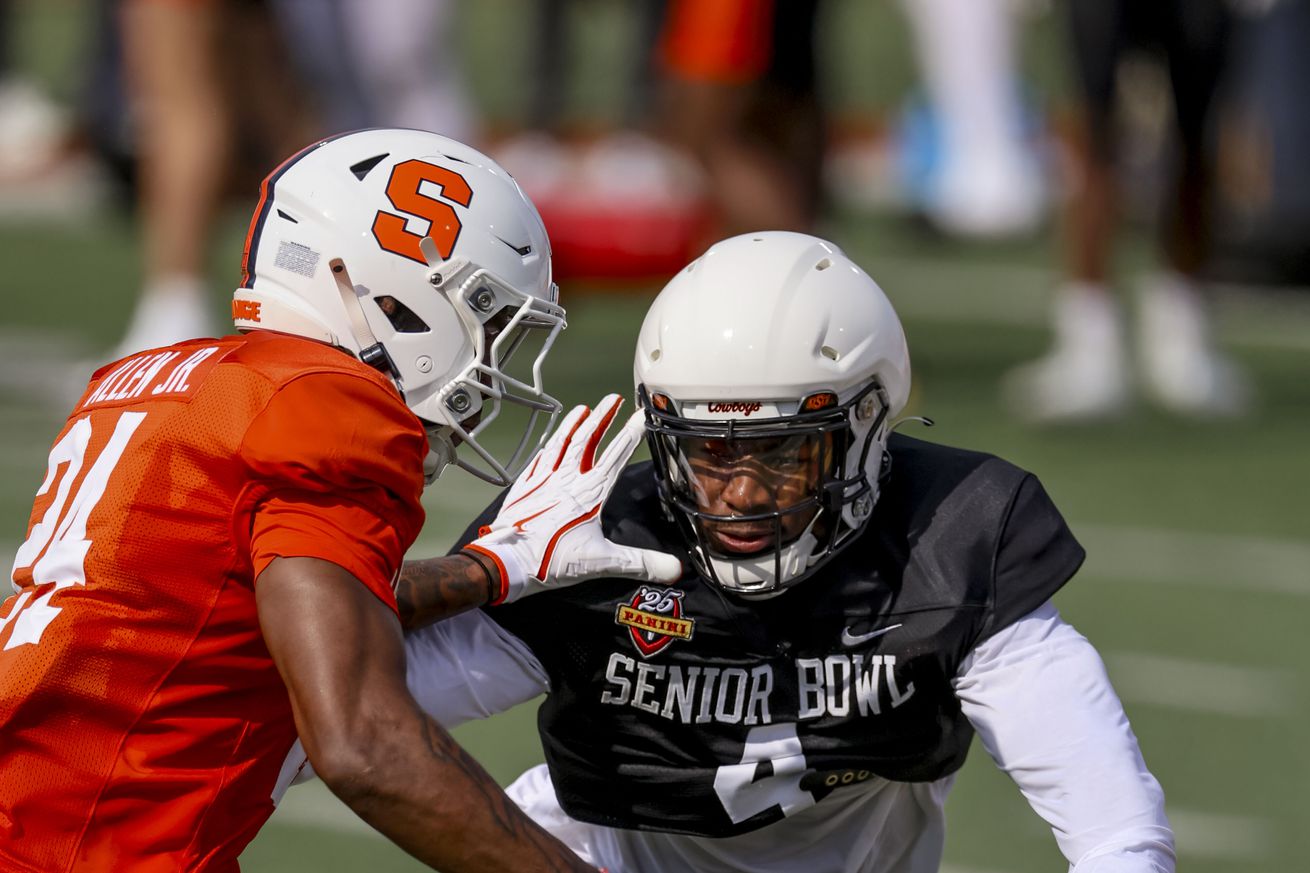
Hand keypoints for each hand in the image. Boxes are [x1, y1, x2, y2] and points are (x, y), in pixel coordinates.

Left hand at [464, 394, 680, 603]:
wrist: (506, 562)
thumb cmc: (551, 560)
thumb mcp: (602, 562)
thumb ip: (640, 563)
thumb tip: (674, 569)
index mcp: (589, 493)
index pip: (615, 456)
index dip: (630, 434)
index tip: (641, 416)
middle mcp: (567, 479)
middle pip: (587, 440)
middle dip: (602, 416)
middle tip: (613, 398)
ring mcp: (543, 480)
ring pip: (561, 444)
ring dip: (573, 424)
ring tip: (583, 409)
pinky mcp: (524, 487)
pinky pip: (539, 459)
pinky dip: (548, 447)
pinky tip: (550, 442)